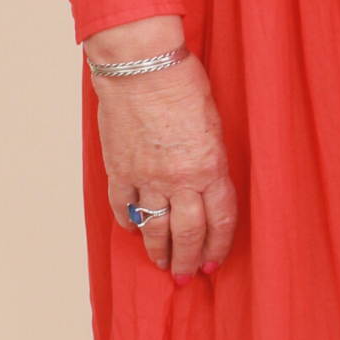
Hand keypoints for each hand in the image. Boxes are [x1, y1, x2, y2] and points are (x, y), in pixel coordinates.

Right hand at [86, 17, 238, 278]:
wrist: (141, 64)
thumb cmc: (182, 82)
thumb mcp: (213, 123)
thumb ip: (211, 159)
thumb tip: (206, 184)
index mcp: (210, 167)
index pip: (220, 220)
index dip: (218, 246)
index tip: (214, 262)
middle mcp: (179, 179)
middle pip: (188, 233)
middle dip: (187, 259)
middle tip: (185, 275)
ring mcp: (146, 177)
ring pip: (155, 228)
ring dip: (158, 250)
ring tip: (160, 264)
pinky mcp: (119, 170)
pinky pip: (124, 207)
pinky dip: (130, 222)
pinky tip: (135, 230)